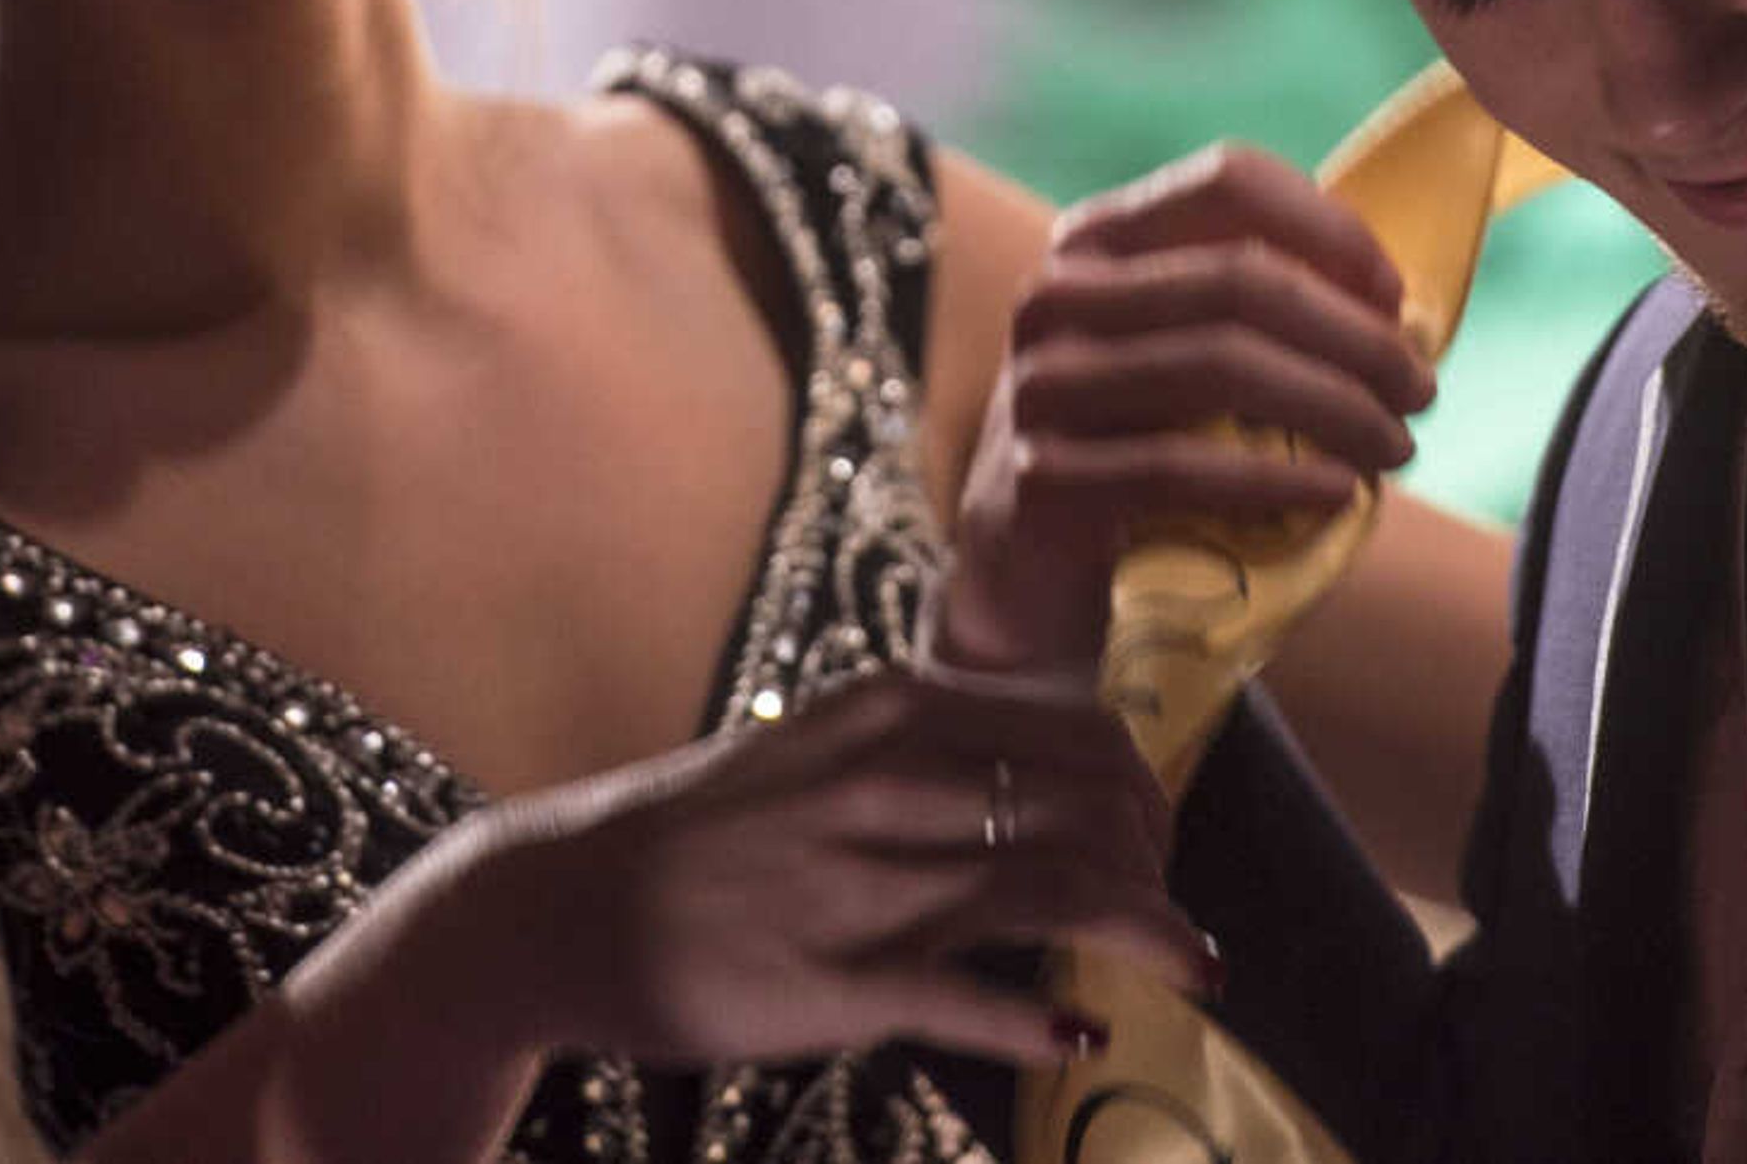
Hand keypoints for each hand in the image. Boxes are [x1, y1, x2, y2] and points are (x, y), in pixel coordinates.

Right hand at [432, 672, 1205, 1062]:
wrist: (556, 908)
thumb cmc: (695, 835)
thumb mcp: (812, 747)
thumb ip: (917, 749)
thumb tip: (1037, 776)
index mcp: (888, 712)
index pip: (1076, 732)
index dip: (1143, 788)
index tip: (1156, 836)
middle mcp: (886, 782)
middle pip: (1089, 810)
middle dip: (1159, 864)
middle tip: (1174, 914)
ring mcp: (862, 884)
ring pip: (1056, 893)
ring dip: (1148, 935)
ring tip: (1191, 969)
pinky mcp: (834, 982)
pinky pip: (975, 999)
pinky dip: (1044, 1021)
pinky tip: (1080, 1035)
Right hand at [925, 144, 1433, 682]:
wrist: (1031, 580)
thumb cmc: (1137, 452)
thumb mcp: (1184, 362)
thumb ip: (1261, 317)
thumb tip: (1402, 312)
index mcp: (1095, 241)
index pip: (1226, 183)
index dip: (1329, 229)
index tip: (1395, 296)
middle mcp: (1056, 297)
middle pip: (1239, 279)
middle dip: (1353, 335)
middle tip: (1420, 390)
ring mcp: (1039, 387)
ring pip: (1220, 366)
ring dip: (1334, 406)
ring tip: (1396, 446)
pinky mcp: (1039, 480)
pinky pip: (1180, 467)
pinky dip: (1275, 478)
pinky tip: (1336, 495)